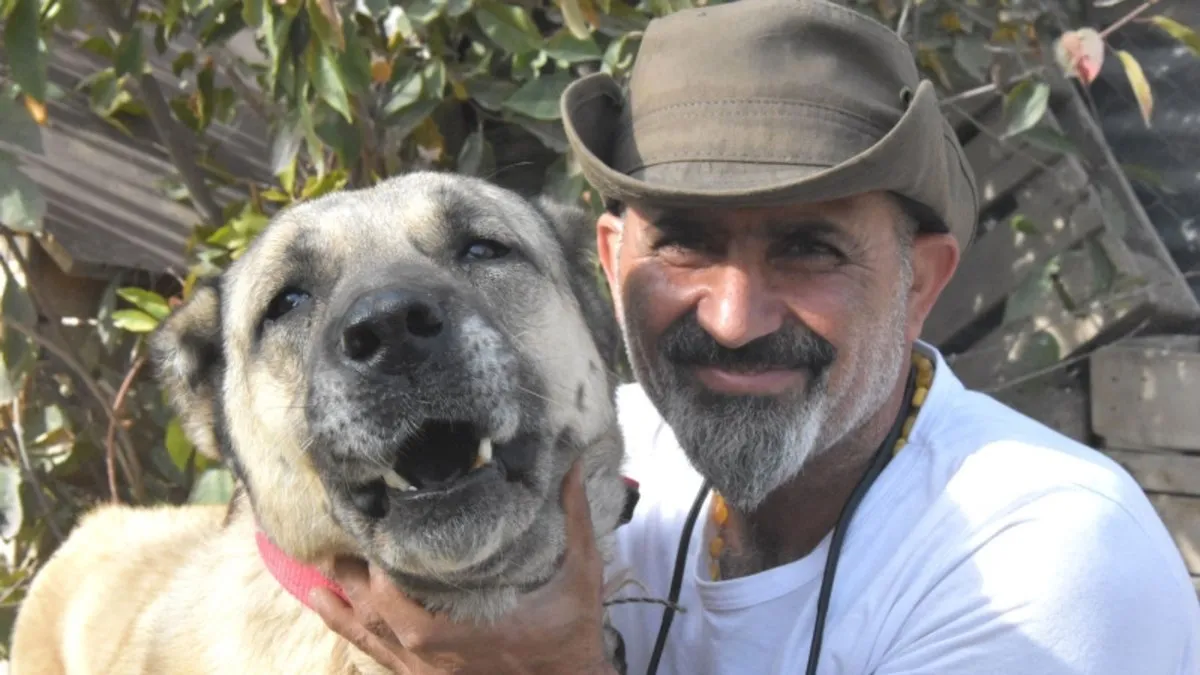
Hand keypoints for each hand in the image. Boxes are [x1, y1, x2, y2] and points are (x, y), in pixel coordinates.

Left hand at [309, 459, 616, 674]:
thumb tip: (574, 463)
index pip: (393, 586)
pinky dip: (351, 631)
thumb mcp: (580, 574)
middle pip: (369, 606)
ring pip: (365, 634)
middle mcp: (426, 648)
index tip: (363, 516)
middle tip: (327, 536)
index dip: (372, 553)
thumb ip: (574, 518)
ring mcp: (422, 668)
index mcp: (452, 624)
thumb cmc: (571, 634)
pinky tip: (333, 612)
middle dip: (348, 572)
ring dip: (338, 604)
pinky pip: (376, 655)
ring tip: (311, 577)